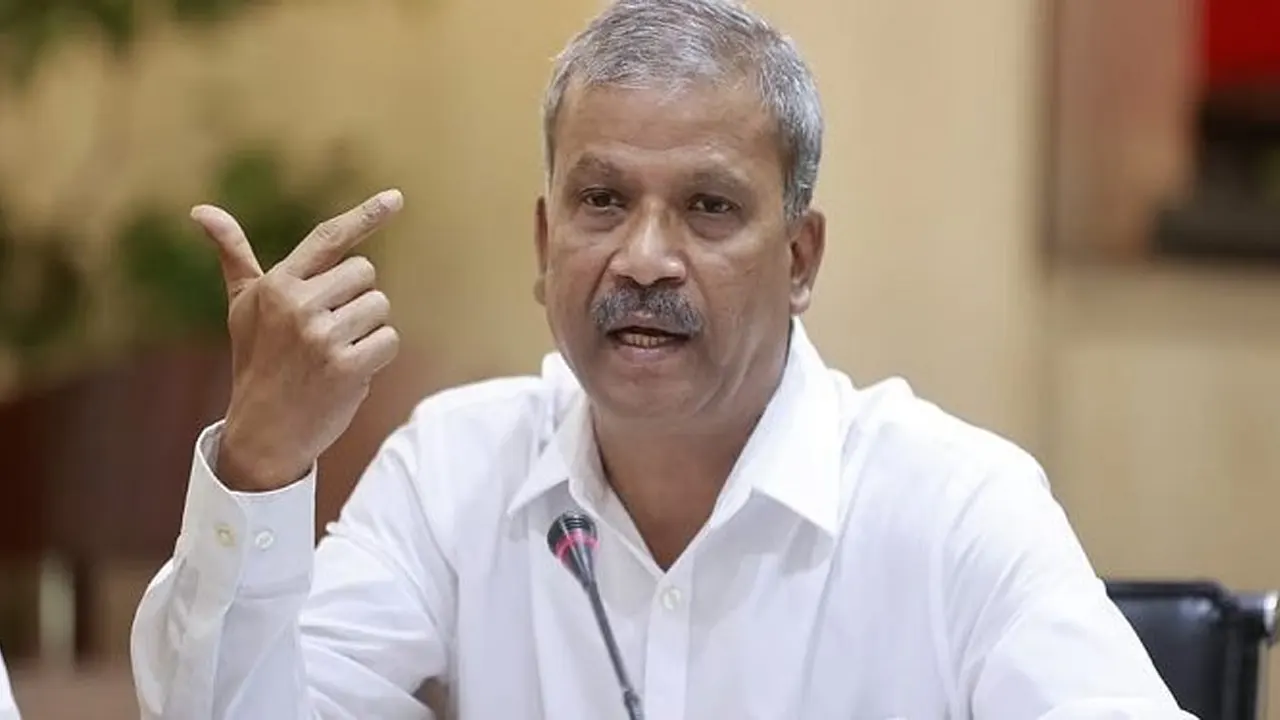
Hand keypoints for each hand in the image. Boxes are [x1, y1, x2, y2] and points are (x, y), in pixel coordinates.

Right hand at [193, 190, 403, 491]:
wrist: (264, 430)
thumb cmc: (257, 360)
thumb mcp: (242, 306)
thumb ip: (233, 256)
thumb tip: (202, 211)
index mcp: (277, 284)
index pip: (328, 238)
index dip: (365, 215)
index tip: (396, 198)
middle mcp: (297, 305)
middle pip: (366, 273)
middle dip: (355, 299)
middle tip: (327, 329)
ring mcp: (322, 336)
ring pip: (380, 307)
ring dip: (366, 330)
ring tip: (334, 352)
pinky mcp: (346, 366)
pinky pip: (388, 340)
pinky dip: (377, 356)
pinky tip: (349, 371)